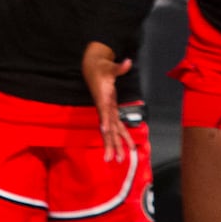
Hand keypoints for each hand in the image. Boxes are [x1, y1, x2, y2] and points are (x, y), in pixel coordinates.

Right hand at [83, 41, 134, 161]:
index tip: (105, 131)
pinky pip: (117, 126)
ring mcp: (107, 110)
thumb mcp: (110, 66)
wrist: (91, 68)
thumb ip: (119, 67)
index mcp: (103, 97)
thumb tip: (128, 62)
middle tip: (112, 159)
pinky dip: (122, 137)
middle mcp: (104, 107)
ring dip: (115, 145)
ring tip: (119, 160)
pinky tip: (129, 146)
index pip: (103, 111)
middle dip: (110, 143)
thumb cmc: (101, 68)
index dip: (105, 121)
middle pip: (107, 128)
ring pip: (111, 131)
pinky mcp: (110, 111)